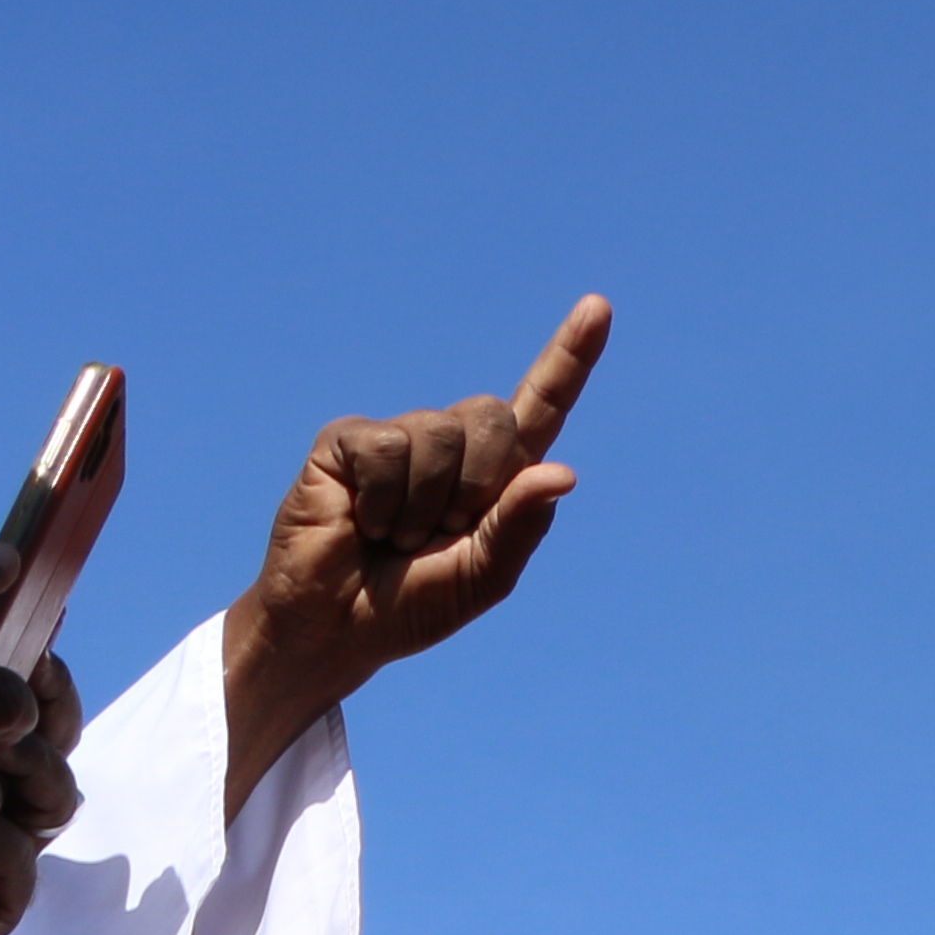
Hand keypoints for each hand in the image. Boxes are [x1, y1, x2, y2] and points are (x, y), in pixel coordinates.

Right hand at [223, 295, 609, 808]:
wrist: (336, 627)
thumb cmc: (411, 605)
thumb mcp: (481, 578)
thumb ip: (520, 527)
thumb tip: (563, 472)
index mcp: (497, 474)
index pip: (542, 405)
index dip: (570, 358)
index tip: (598, 308)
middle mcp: (450, 444)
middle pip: (495, 417)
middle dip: (477, 486)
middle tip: (438, 534)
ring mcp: (398, 436)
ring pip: (440, 434)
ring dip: (422, 504)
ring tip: (394, 535)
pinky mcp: (348, 441)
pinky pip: (387, 448)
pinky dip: (382, 500)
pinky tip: (362, 522)